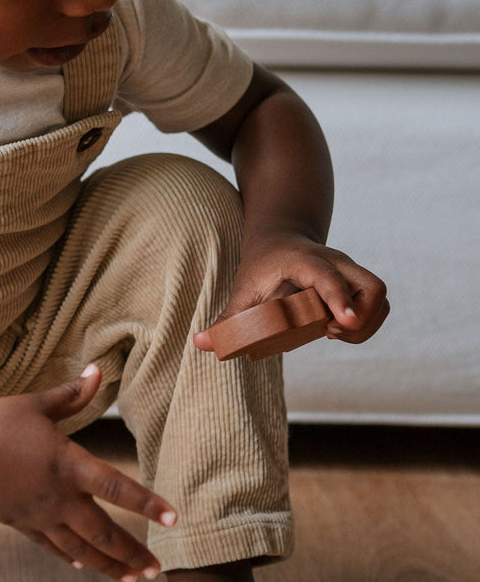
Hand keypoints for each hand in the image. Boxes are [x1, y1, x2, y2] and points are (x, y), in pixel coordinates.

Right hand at [0, 366, 176, 581]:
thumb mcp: (37, 405)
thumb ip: (72, 395)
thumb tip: (97, 371)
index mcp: (68, 465)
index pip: (118, 488)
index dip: (148, 504)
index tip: (174, 519)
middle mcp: (57, 497)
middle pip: (104, 532)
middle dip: (132, 553)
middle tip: (156, 569)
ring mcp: (38, 515)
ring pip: (80, 549)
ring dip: (108, 565)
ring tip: (130, 580)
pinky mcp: (19, 523)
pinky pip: (51, 546)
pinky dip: (70, 557)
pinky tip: (83, 564)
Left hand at [193, 232, 388, 351]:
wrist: (281, 239)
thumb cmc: (261, 266)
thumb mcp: (242, 289)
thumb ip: (227, 318)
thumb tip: (201, 343)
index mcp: (305, 261)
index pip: (328, 277)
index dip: (336, 299)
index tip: (340, 323)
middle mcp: (336, 262)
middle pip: (371, 287)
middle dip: (360, 319)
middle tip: (330, 333)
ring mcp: (351, 270)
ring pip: (379, 295)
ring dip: (366, 324)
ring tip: (333, 333)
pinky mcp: (359, 281)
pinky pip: (379, 302)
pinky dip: (367, 322)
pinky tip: (338, 329)